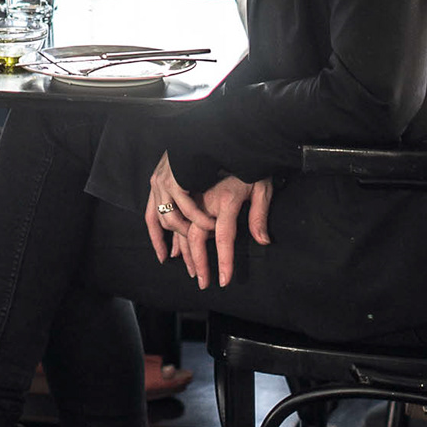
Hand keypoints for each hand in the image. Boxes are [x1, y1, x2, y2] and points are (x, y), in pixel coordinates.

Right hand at [145, 157, 272, 287]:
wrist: (230, 142)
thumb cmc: (249, 167)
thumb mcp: (262, 189)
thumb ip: (259, 215)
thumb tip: (263, 241)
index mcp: (226, 199)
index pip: (223, 236)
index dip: (223, 260)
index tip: (223, 280)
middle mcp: (202, 197)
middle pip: (195, 236)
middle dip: (200, 263)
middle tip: (204, 283)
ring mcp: (186, 193)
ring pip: (178, 229)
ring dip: (184, 253)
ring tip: (193, 272)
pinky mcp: (176, 189)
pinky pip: (163, 216)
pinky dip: (163, 236)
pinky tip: (169, 253)